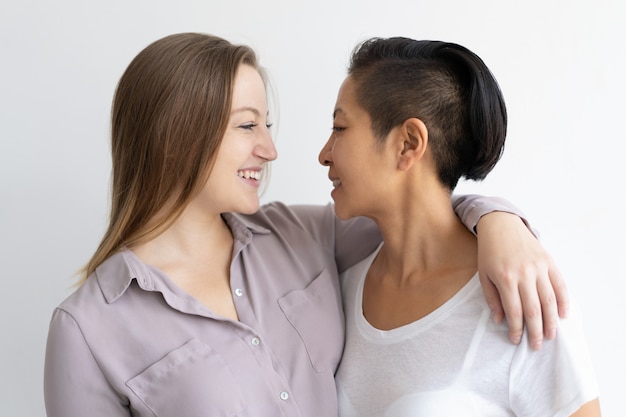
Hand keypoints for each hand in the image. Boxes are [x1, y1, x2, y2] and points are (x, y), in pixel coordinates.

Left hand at [476, 211, 568, 349]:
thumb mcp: (483, 274)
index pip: (514, 311)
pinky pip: (560, 284)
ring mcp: (539, 267)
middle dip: (535, 331)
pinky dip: (564, 301)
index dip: (516, 329)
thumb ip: (492, 298)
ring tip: (551, 335)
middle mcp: (524, 274)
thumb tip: (500, 320)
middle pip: (534, 310)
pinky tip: (564, 315)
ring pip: (549, 300)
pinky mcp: (549, 261)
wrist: (501, 225)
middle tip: (537, 346)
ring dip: (551, 321)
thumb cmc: (489, 252)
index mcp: (505, 278)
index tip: (516, 340)